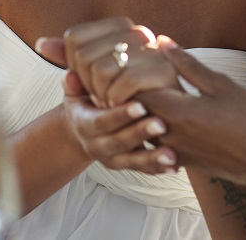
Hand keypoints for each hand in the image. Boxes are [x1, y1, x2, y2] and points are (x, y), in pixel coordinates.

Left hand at [37, 17, 180, 106]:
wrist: (157, 121)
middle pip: (84, 55)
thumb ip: (69, 58)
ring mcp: (153, 49)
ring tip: (113, 102)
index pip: (73, 37)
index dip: (73, 65)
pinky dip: (119, 99)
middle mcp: (138, 32)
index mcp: (120, 27)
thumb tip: (41, 44)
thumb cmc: (123, 97)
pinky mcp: (164, 70)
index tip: (88, 82)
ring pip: (102, 69)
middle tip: (102, 98)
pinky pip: (125, 81)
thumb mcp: (92, 76)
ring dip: (103, 95)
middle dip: (88, 85)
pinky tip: (125, 106)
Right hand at [59, 69, 178, 174]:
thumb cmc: (85, 102)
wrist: (82, 130)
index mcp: (85, 125)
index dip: (120, 115)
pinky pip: (142, 170)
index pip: (102, 121)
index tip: (141, 106)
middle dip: (140, 134)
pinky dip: (158, 169)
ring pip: (132, 161)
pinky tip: (175, 167)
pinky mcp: (126, 165)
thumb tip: (70, 74)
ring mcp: (112, 158)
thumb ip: (74, 83)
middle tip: (161, 124)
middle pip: (119, 142)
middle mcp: (97, 145)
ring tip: (171, 154)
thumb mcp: (75, 92)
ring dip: (152, 158)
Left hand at [133, 42, 245, 190]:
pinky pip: (158, 144)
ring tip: (157, 89)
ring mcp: (176, 153)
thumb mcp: (222, 85)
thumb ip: (188, 65)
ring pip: (145, 128)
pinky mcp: (185, 163)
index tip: (141, 59)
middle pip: (137, 110)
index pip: (136, 90)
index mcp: (178, 113)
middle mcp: (170, 136)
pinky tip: (172, 114)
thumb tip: (162, 42)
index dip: (134, 72)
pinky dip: (157, 127)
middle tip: (144, 70)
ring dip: (146, 109)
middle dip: (136, 90)